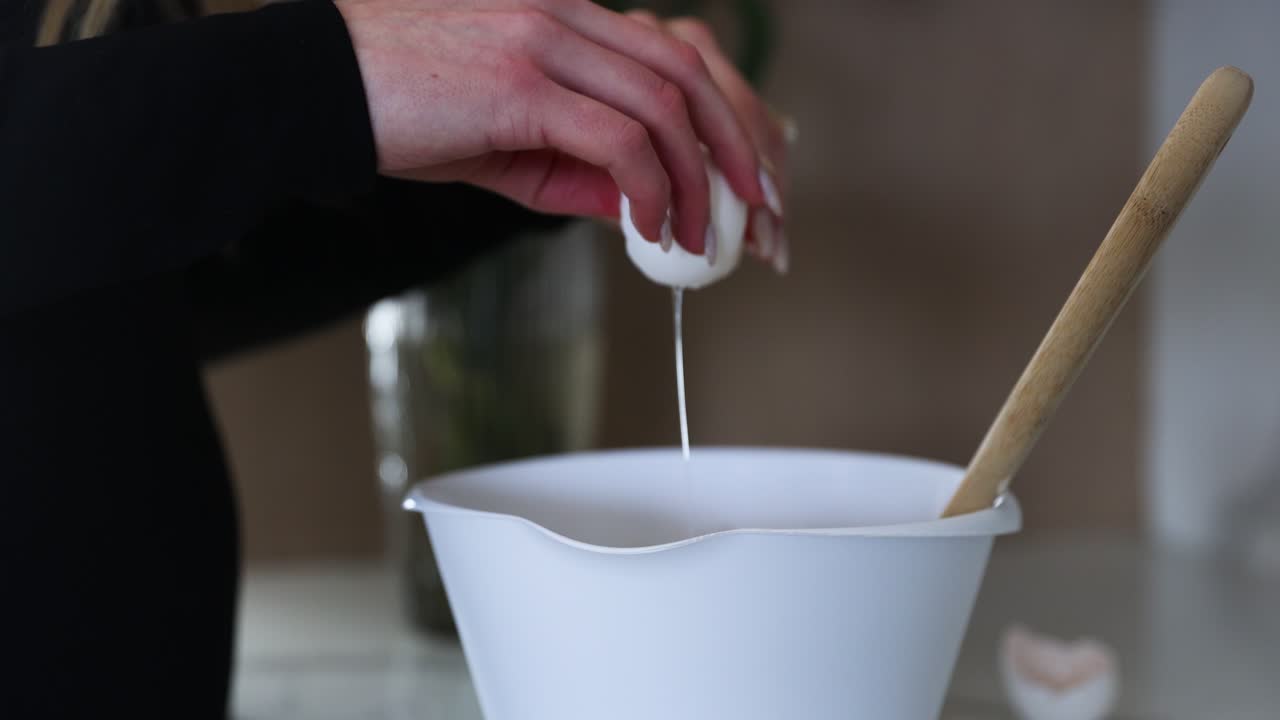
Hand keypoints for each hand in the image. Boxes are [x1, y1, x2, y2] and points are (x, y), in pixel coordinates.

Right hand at [335, 0, 769, 255]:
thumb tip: (640, 206)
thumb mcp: (508, 144)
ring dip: (698, 178)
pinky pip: (618, 138)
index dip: (725, 116)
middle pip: (689, 72)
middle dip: (738, 145)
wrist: (315, 89)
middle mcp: (565, 13)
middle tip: (758, 210)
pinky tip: (649, 224)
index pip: (675, 56)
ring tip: (701, 234)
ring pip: (664, 104)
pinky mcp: (520, 81)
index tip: (746, 174)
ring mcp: (544, 39)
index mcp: (568, 15)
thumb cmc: (402, 109)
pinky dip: (648, 186)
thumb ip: (579, 169)